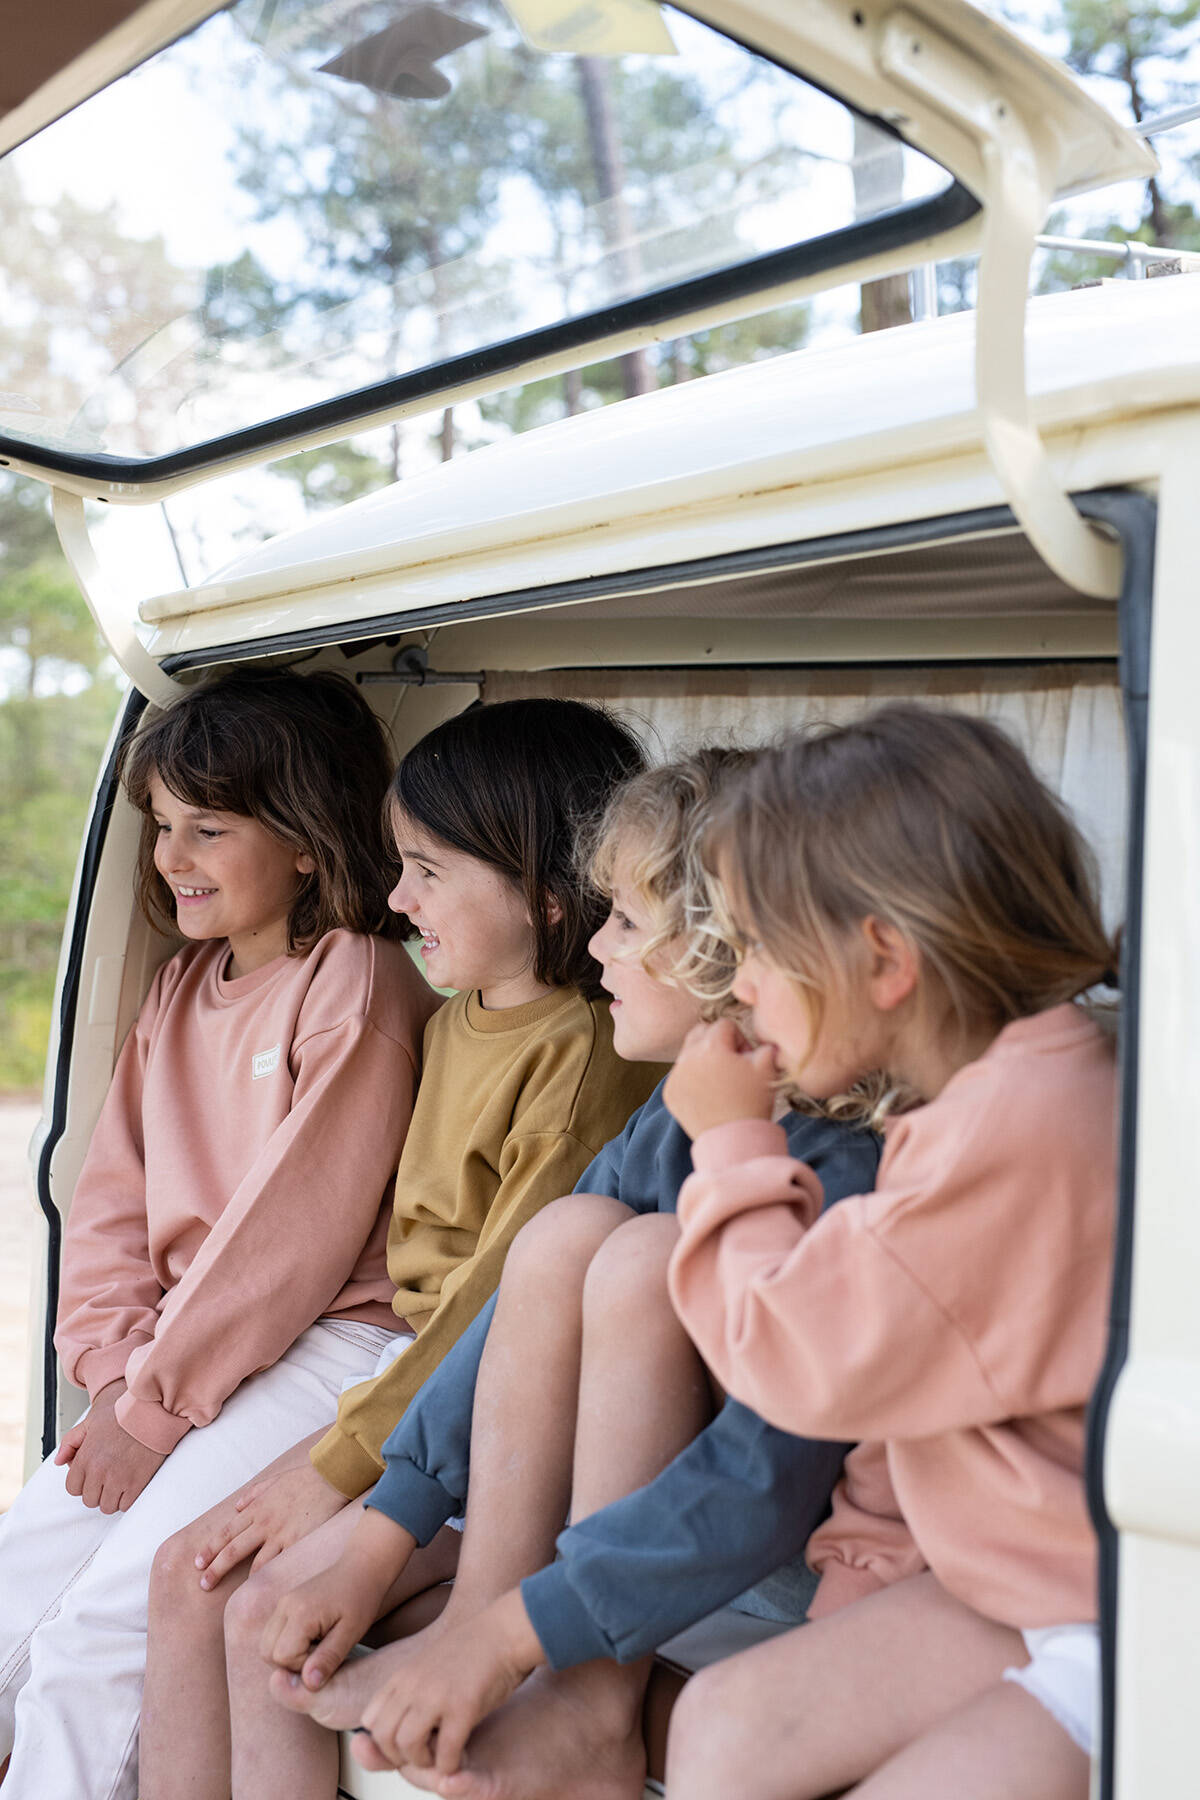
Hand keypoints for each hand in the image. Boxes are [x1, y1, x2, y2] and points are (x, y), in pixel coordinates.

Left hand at [55, 1384, 165, 1511]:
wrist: (152, 1411)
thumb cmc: (122, 1414)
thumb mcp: (90, 1422)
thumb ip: (70, 1442)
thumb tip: (58, 1461)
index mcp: (86, 1458)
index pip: (73, 1488)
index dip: (81, 1482)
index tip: (92, 1475)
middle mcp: (100, 1471)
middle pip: (89, 1500)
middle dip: (97, 1490)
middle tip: (107, 1476)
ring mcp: (119, 1479)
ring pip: (107, 1506)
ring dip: (112, 1497)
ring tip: (119, 1480)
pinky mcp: (137, 1483)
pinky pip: (125, 1505)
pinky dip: (127, 1498)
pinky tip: (130, 1483)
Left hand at [195, 1459, 349, 1589]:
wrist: (329, 1477)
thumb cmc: (303, 1478)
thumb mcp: (273, 1480)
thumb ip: (254, 1493)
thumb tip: (237, 1506)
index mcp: (257, 1508)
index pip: (226, 1532)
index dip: (211, 1548)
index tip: (198, 1563)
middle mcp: (264, 1522)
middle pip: (233, 1550)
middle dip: (215, 1568)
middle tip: (203, 1585)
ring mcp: (280, 1534)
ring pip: (254, 1562)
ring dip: (239, 1579)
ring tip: (232, 1596)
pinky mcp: (297, 1542)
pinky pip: (279, 1563)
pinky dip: (269, 1576)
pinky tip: (262, 1589)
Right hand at [261, 1511, 414, 1689]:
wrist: (363, 1566)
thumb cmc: (361, 1599)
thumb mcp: (351, 1633)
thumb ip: (328, 1659)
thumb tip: (308, 1685)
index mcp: (300, 1613)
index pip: (282, 1658)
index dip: (302, 1666)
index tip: (326, 1654)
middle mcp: (285, 1606)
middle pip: (267, 1653)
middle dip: (290, 1663)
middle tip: (321, 1652)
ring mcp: (283, 1603)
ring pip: (267, 1644)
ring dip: (287, 1654)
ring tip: (318, 1644)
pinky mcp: (285, 1603)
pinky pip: (273, 1633)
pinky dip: (286, 1643)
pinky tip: (313, 1636)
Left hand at [359, 1588, 542, 1775]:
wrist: (505, 1631)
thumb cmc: (473, 1650)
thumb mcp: (428, 1665)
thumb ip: (410, 1689)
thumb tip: (396, 1718)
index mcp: (404, 1676)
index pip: (370, 1719)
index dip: (383, 1741)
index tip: (403, 1746)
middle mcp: (414, 1684)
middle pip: (382, 1737)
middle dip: (398, 1758)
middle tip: (420, 1758)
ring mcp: (437, 1695)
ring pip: (407, 1746)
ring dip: (422, 1763)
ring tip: (438, 1758)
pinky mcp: (463, 1707)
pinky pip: (444, 1752)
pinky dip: (449, 1765)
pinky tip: (458, 1759)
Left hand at [663, 1019, 777, 1141]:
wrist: (735, 1139)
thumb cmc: (753, 1101)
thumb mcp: (768, 1067)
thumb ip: (765, 1044)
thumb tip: (759, 1041)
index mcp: (712, 1046)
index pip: (725, 1024)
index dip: (739, 1039)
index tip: (746, 1058)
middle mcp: (688, 1057)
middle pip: (700, 1032)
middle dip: (717, 1041)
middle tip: (731, 1064)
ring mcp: (676, 1076)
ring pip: (688, 1053)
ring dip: (703, 1059)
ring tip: (720, 1080)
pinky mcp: (670, 1093)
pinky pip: (679, 1075)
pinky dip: (692, 1079)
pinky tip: (708, 1094)